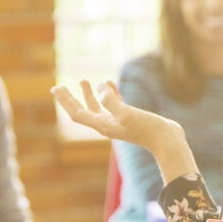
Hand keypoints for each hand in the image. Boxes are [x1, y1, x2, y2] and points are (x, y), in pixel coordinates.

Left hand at [51, 80, 183, 151]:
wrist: (167, 140)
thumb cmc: (147, 129)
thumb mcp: (127, 113)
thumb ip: (112, 100)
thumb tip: (100, 87)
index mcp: (103, 125)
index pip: (77, 113)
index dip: (65, 101)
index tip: (55, 88)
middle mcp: (107, 124)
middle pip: (83, 110)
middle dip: (70, 98)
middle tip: (58, 87)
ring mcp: (118, 122)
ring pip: (98, 107)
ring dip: (89, 94)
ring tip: (83, 81)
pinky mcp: (129, 118)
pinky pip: (114, 104)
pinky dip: (109, 93)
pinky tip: (108, 83)